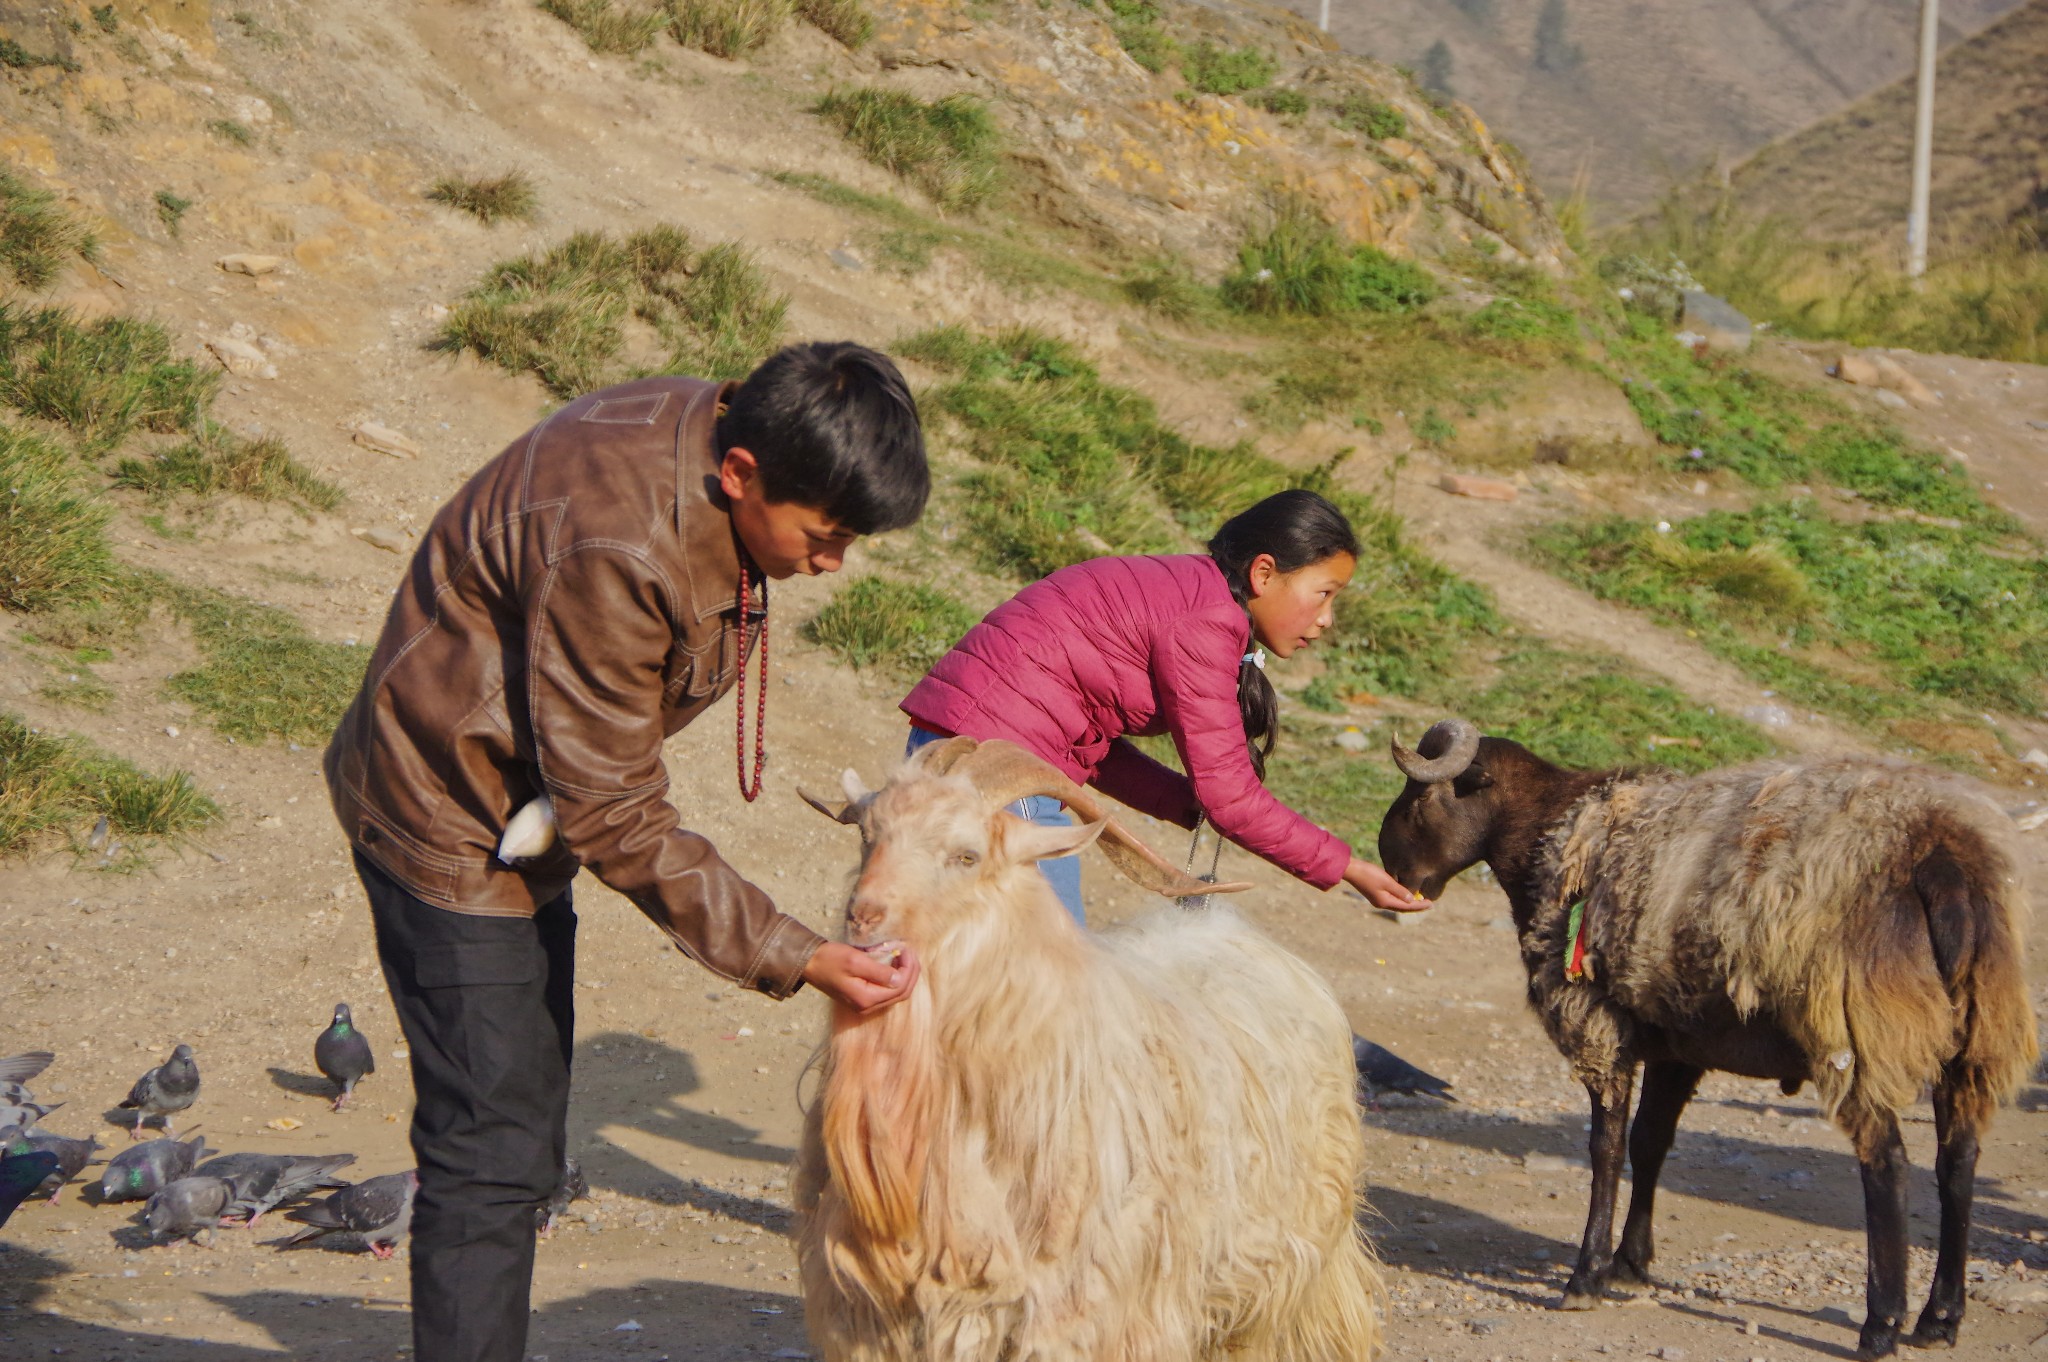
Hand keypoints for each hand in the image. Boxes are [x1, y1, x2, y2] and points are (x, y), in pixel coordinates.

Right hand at [801, 941, 920, 1015]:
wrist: (809, 963)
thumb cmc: (829, 959)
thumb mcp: (855, 961)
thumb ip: (879, 971)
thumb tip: (899, 978)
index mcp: (866, 999)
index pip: (899, 988)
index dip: (909, 969)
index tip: (906, 949)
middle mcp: (867, 1007)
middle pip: (901, 993)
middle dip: (910, 972)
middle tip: (909, 951)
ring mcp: (864, 1004)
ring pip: (895, 993)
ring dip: (904, 974)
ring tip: (903, 955)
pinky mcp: (862, 998)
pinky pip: (886, 990)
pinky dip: (894, 977)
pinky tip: (893, 963)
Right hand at [1344, 857, 1429, 912]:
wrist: (1352, 870)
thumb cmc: (1369, 874)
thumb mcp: (1387, 881)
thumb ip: (1400, 891)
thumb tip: (1411, 900)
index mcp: (1385, 902)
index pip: (1407, 906)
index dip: (1420, 905)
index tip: (1431, 904)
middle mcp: (1382, 903)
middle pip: (1403, 907)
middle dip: (1416, 906)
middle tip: (1429, 904)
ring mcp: (1378, 900)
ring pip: (1397, 904)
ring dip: (1409, 903)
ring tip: (1420, 900)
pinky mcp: (1375, 894)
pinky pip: (1392, 899)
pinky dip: (1401, 898)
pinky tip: (1405, 894)